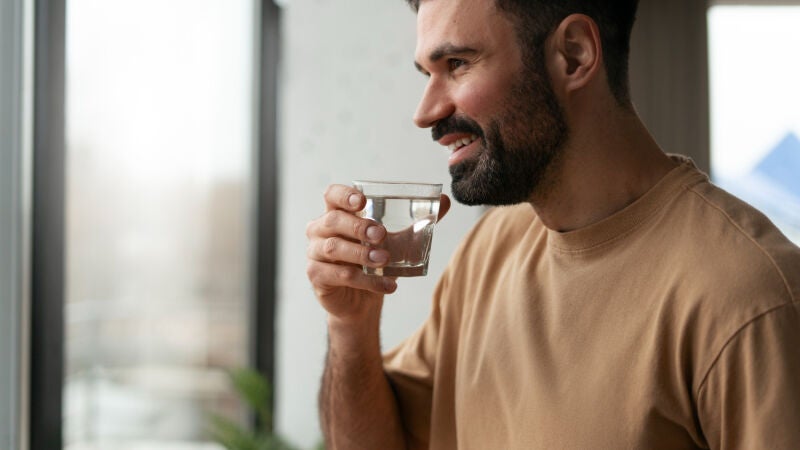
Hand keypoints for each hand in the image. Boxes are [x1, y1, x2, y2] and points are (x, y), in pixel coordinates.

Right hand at [306, 184, 449, 323]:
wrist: (362, 301)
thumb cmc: (374, 263)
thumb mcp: (397, 240)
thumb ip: (417, 221)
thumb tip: (445, 201)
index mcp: (337, 214)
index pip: (332, 195)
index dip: (344, 195)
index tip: (363, 201)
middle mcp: (320, 230)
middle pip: (332, 220)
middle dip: (358, 226)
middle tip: (382, 234)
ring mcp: (315, 254)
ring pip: (334, 248)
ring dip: (361, 253)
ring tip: (386, 260)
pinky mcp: (318, 277)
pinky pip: (340, 276)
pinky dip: (366, 281)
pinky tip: (388, 285)